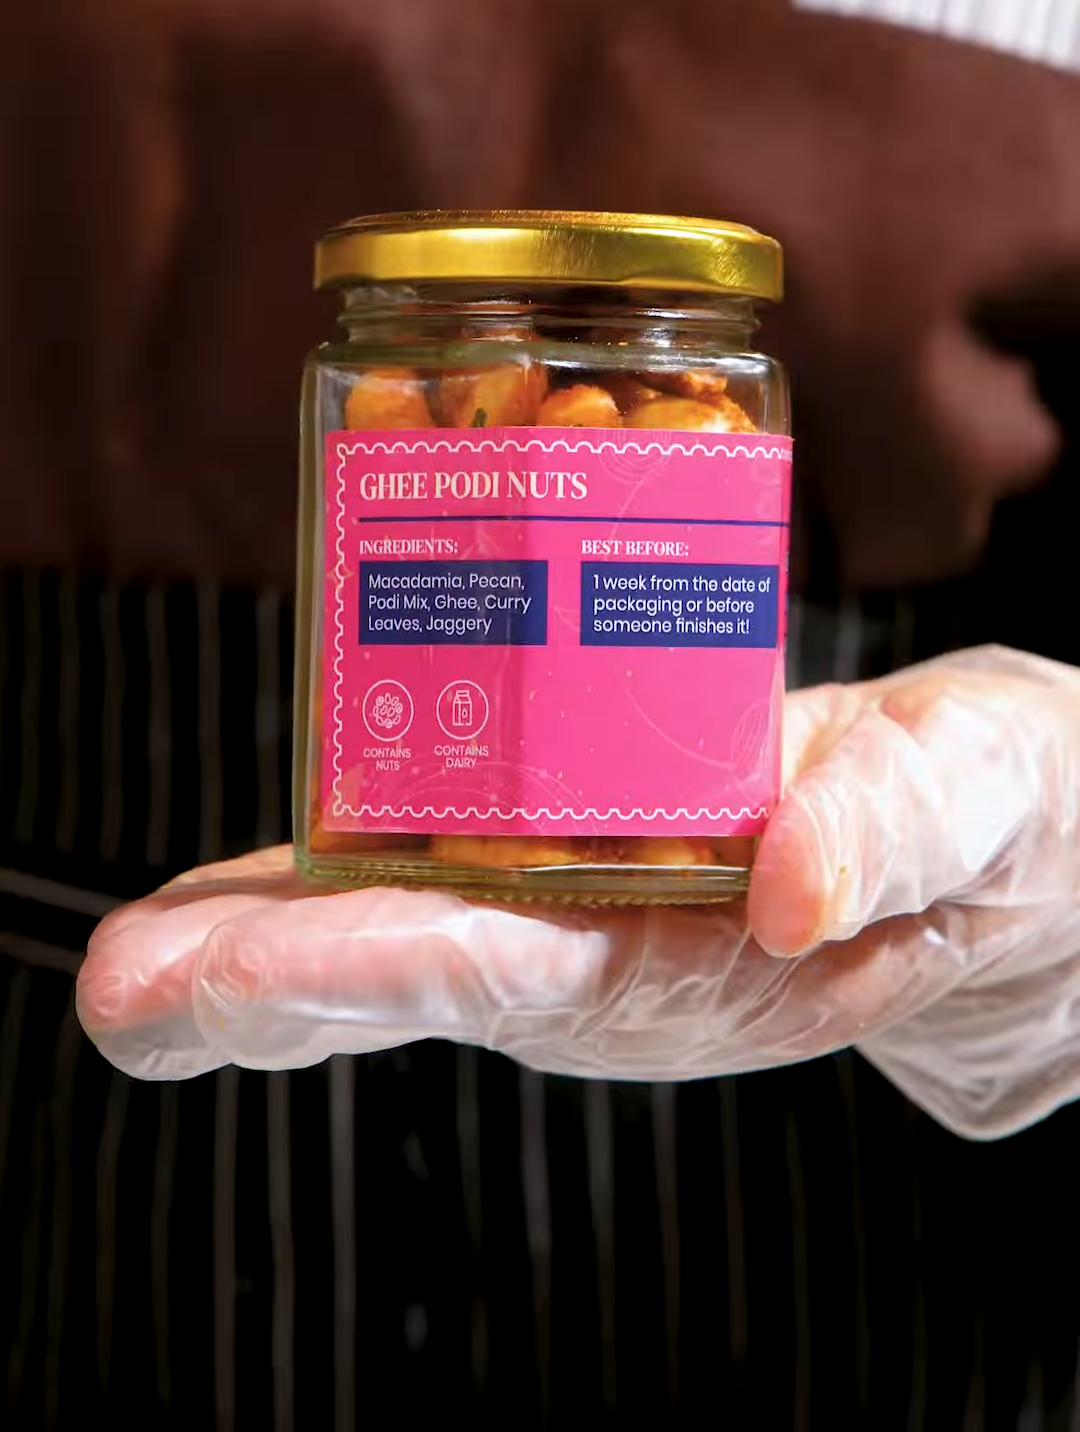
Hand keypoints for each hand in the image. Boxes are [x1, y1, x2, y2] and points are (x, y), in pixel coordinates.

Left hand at [77, 647, 1079, 1137]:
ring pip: (423, 936)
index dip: (362, 969)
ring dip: (272, 941)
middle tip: (122, 987)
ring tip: (139, 948)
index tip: (217, 979)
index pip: (517, 971)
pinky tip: (258, 874)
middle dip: (265, 985)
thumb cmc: (1023, 829)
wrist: (1032, 866)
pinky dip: (351, 874)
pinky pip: (462, 876)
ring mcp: (608, 920)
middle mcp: (634, 958)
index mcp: (716, 962)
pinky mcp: (604, 867)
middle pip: (428, 974)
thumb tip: (791, 887)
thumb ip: (902, 824)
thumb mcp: (995, 792)